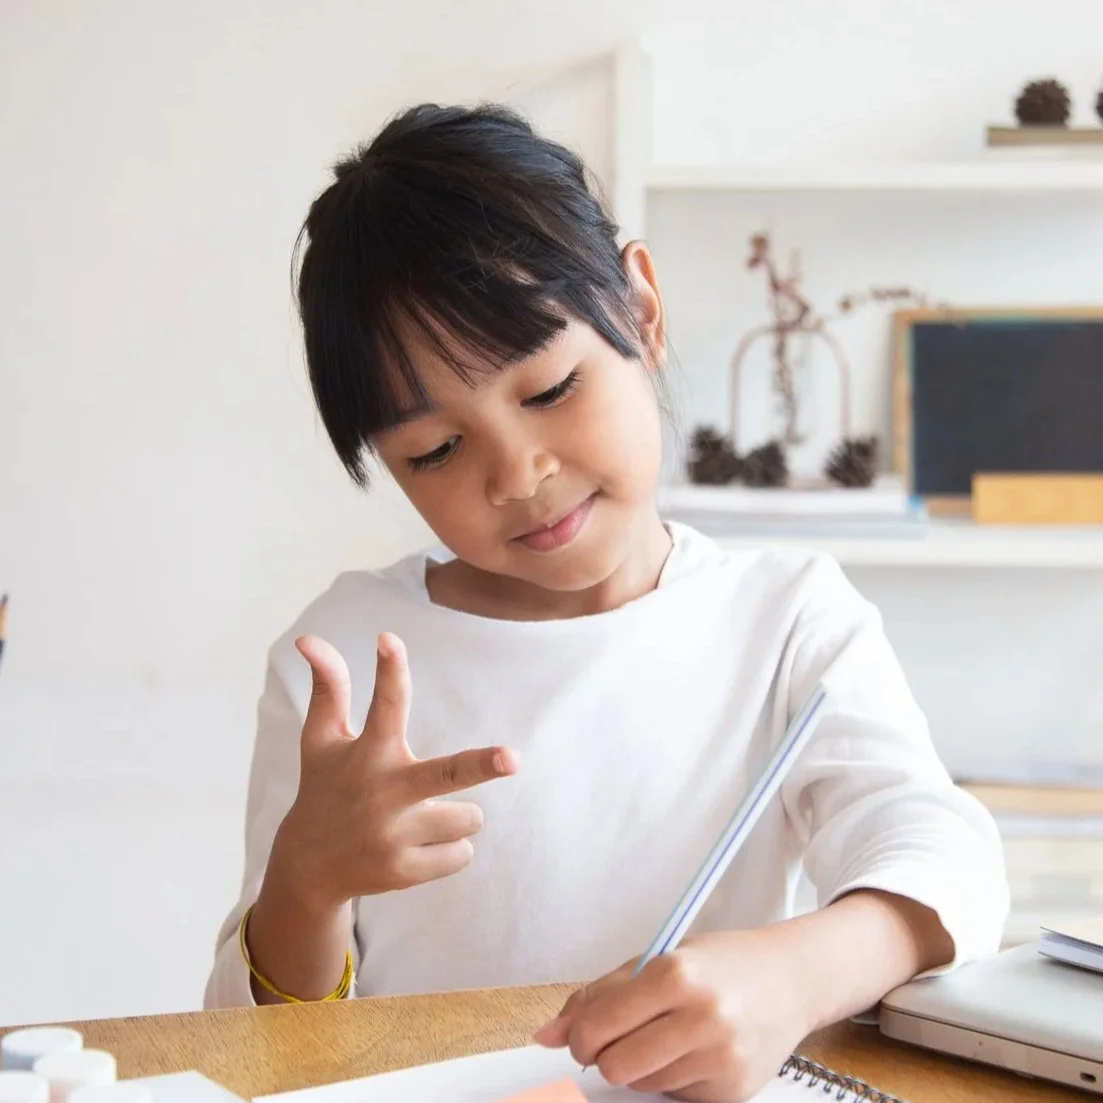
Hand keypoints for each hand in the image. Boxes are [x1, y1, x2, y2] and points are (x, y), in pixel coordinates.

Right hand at [274, 632, 518, 910]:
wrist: (306, 868)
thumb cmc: (325, 785)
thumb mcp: (322, 738)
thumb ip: (328, 687)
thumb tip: (306, 637)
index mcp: (367, 753)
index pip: (384, 704)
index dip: (389, 670)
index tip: (387, 639)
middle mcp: (382, 794)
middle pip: (446, 774)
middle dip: (482, 764)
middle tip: (514, 758)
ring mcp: (393, 836)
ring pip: (469, 816)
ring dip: (456, 814)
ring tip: (418, 816)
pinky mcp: (405, 872)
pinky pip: (462, 853)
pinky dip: (450, 848)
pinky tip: (414, 846)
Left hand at [533, 929, 813, 1102]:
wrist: (791, 978)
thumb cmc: (720, 963)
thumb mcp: (658, 959)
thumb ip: (599, 995)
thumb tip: (545, 1036)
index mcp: (675, 974)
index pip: (600, 1026)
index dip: (580, 1036)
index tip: (582, 1035)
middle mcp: (701, 1016)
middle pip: (616, 1066)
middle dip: (607, 1055)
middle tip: (621, 1037)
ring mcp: (721, 1057)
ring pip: (643, 1083)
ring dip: (644, 1064)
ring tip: (670, 1033)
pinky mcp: (734, 1089)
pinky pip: (675, 1095)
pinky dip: (675, 1076)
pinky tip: (696, 1050)